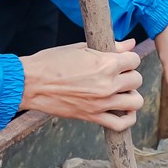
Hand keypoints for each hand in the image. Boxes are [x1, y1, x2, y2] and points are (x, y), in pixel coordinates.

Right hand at [20, 39, 143, 128]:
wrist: (30, 83)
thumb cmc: (52, 61)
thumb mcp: (81, 48)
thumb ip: (110, 46)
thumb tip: (130, 43)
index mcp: (106, 64)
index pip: (134, 60)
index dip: (128, 59)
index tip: (119, 61)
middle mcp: (108, 84)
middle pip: (137, 80)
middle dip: (129, 75)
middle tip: (117, 75)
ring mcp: (102, 103)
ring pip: (135, 102)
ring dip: (131, 95)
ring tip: (120, 92)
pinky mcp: (93, 117)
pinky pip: (121, 124)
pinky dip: (127, 119)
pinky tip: (122, 111)